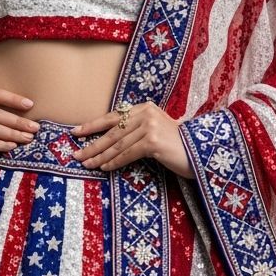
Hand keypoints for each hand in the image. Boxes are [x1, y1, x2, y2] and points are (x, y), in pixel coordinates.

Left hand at [70, 101, 192, 178]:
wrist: (200, 153)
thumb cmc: (176, 146)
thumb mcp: (155, 131)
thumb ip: (136, 129)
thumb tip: (107, 141)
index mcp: (144, 107)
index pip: (113, 116)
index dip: (93, 125)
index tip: (76, 132)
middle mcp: (146, 113)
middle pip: (112, 131)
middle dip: (92, 145)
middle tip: (76, 155)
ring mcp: (150, 126)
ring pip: (118, 144)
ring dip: (100, 156)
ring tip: (86, 164)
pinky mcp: (153, 142)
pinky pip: (127, 154)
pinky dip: (114, 162)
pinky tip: (104, 168)